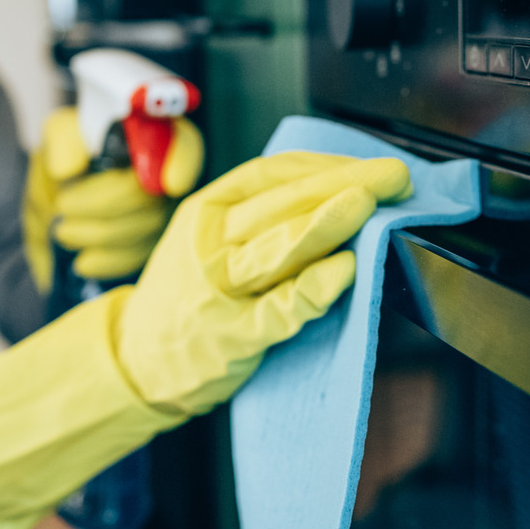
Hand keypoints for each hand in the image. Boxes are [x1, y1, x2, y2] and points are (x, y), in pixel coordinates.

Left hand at [22, 107, 202, 292]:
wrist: (71, 185)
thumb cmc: (75, 151)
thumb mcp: (63, 133)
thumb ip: (65, 143)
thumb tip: (66, 172)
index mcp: (155, 135)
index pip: (185, 146)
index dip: (183, 164)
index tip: (172, 184)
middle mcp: (171, 174)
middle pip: (151, 197)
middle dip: (101, 206)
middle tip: (61, 207)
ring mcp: (168, 212)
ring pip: (144, 232)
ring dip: (96, 236)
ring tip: (63, 231)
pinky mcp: (155, 243)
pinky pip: (140, 258)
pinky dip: (107, 262)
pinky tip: (83, 261)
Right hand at [114, 151, 411, 416]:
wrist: (134, 362)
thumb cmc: (187, 297)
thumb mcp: (210, 241)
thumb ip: (264, 219)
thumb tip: (341, 193)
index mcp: (207, 211)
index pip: (273, 175)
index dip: (327, 166)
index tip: (372, 166)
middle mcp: (210, 244)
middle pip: (283, 204)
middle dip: (344, 185)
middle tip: (395, 177)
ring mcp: (219, 292)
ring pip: (277, 248)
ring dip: (326, 223)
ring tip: (368, 204)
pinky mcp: (232, 337)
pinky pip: (279, 310)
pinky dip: (313, 289)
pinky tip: (345, 271)